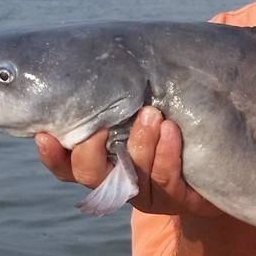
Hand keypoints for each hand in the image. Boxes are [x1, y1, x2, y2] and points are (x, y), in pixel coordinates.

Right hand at [35, 106, 219, 217]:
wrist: (212, 165)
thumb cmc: (165, 127)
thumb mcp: (137, 114)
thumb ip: (113, 100)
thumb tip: (90, 57)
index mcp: (101, 165)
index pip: (65, 167)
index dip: (52, 156)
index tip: (43, 135)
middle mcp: (118, 183)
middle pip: (90, 176)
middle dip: (92, 151)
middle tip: (102, 122)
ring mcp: (148, 194)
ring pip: (133, 176)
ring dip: (139, 143)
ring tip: (151, 113)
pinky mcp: (177, 199)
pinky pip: (167, 179)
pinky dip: (166, 153)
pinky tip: (171, 130)